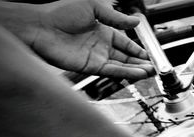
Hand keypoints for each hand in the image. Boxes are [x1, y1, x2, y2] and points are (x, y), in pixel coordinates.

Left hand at [33, 0, 153, 78]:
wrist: (40, 27)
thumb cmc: (60, 13)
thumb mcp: (93, 7)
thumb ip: (116, 17)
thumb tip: (135, 22)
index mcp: (103, 31)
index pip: (124, 43)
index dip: (137, 49)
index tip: (148, 55)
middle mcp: (100, 45)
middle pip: (125, 57)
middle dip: (139, 62)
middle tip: (153, 67)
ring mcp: (96, 57)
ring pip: (121, 66)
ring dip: (136, 70)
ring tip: (150, 72)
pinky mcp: (90, 67)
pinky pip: (111, 71)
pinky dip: (125, 73)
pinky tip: (137, 74)